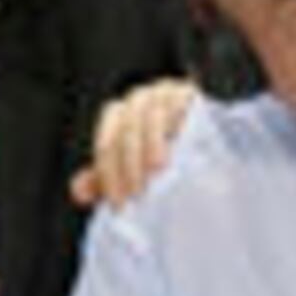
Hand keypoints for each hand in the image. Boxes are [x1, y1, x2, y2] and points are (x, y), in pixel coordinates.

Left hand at [70, 77, 196, 210]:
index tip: (119, 203)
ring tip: (157, 170)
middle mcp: (138, 101)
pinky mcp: (186, 92)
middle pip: (124, 129)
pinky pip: (173, 104)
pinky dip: (171, 123)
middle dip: (127, 164)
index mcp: (120, 116)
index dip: (108, 174)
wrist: (216, 139)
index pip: (106, 143)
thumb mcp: (135, 170)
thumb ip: (106, 178)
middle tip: (138, 193)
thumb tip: (79, 190)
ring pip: (146, 115)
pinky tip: (175, 146)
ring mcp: (162, 93)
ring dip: (148, 143)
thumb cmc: (172, 156)